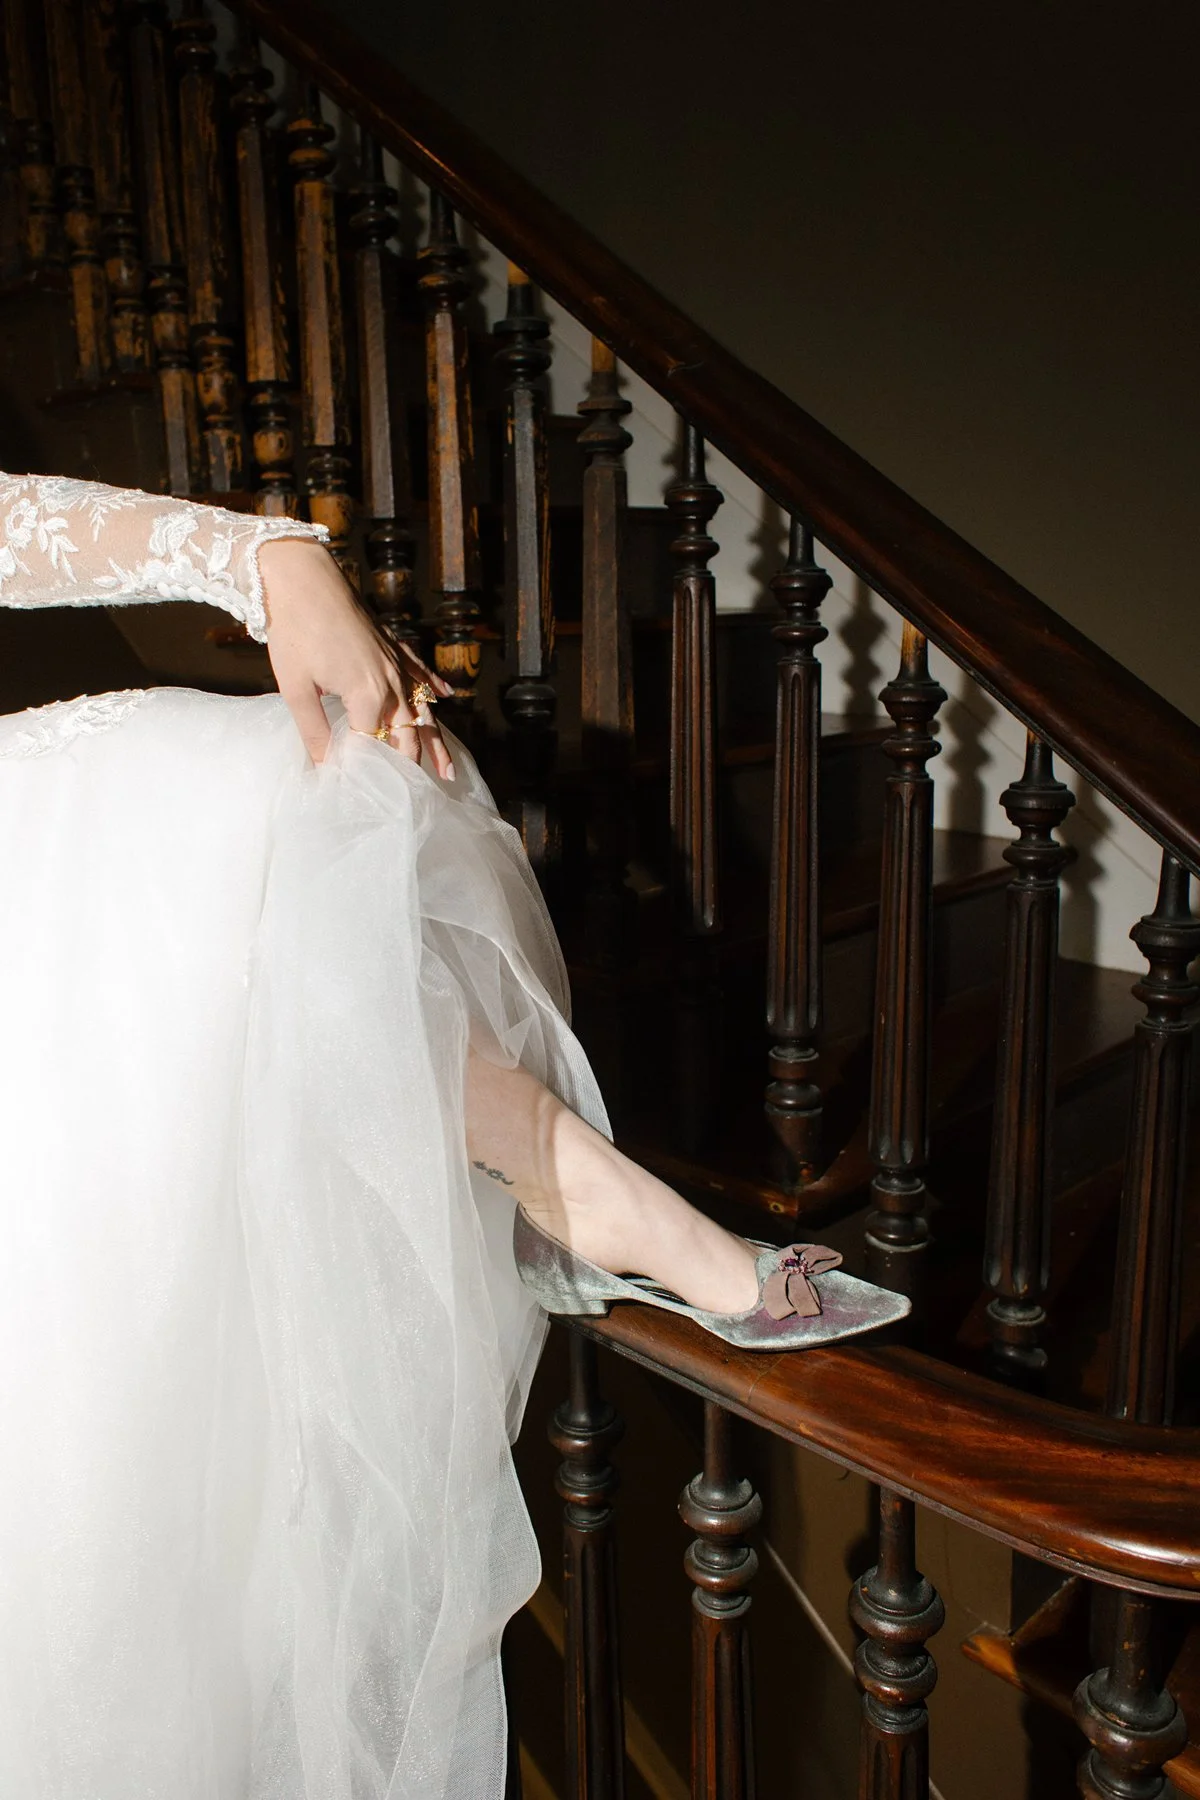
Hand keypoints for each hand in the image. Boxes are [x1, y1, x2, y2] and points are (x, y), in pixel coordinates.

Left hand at [259, 538, 454, 777]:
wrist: (301, 578)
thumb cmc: (294, 632)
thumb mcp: (297, 689)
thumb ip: (314, 731)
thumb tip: (324, 767)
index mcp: (367, 694)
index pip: (376, 745)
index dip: (370, 770)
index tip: (364, 792)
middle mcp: (390, 681)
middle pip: (408, 733)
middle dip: (414, 766)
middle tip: (418, 797)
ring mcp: (395, 661)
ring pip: (422, 709)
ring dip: (435, 740)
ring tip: (448, 771)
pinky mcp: (391, 643)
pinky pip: (419, 670)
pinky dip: (434, 687)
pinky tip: (446, 697)